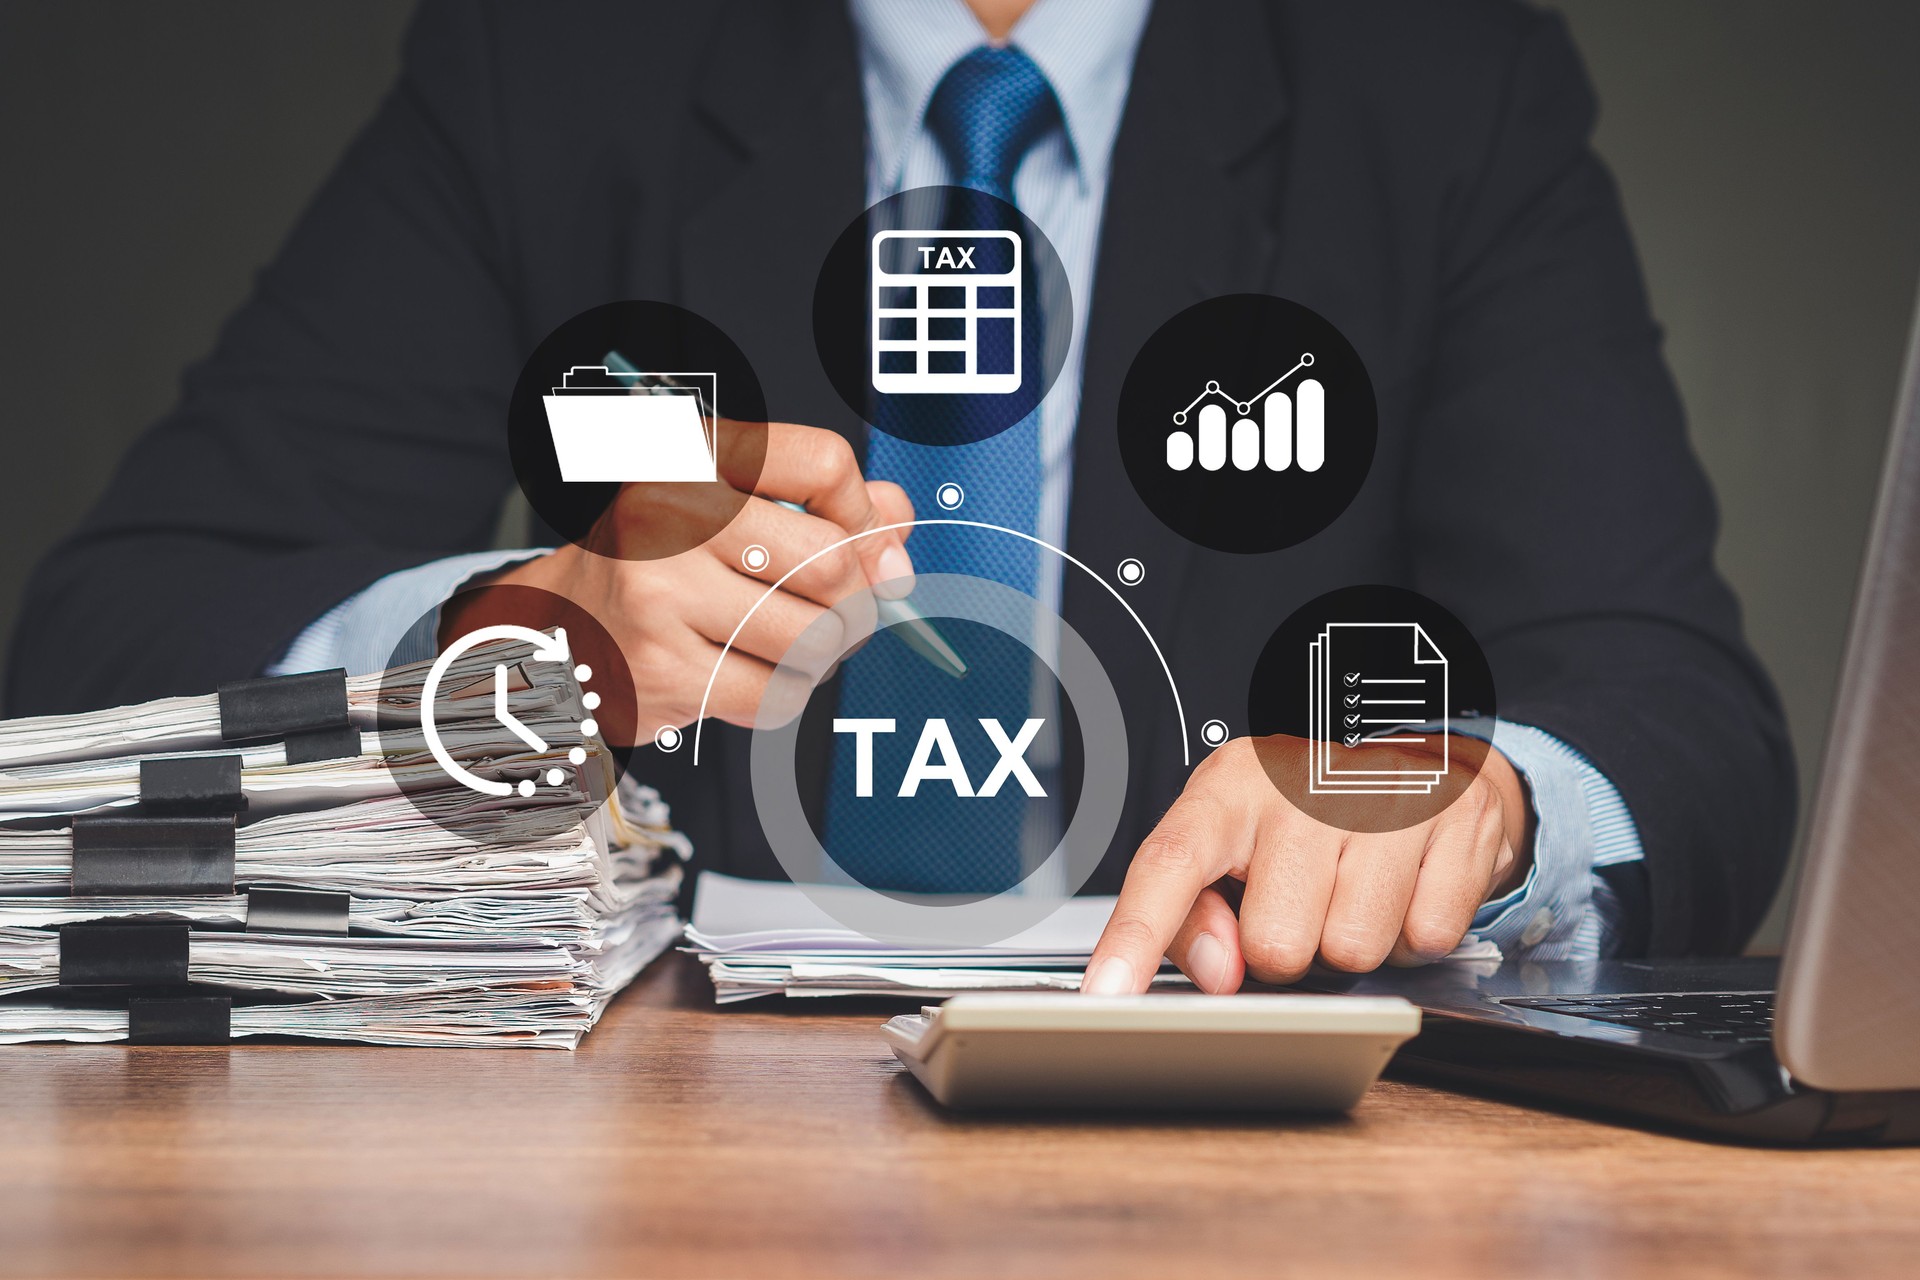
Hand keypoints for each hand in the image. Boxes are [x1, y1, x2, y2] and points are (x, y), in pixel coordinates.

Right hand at [443, 421, 911, 733]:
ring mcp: (661, 595)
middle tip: (835, 607)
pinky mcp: (664, 670)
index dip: (863, 509)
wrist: (561, 629)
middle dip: (854, 597)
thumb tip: (898, 539)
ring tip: (791, 640)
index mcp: (692, 456)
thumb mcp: (728, 505)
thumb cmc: (661, 561)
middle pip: (831, 562)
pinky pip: (777, 693)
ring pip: (813, 637)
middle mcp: (668, 514)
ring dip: (824, 650)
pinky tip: (756, 672)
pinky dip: (787, 691)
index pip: (822, 463)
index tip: (859, 536)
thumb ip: (823, 506)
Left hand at [1082, 735, 1531, 994]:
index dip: (1135, 936)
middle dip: (1290, 949)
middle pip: (1275, 945)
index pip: (1169, 863)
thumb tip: (1216, 973)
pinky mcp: (1456, 818)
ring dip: (1355, 942)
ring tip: (1355, 891)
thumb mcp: (1234, 848)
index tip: (1106, 996)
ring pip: (1353, 951)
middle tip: (1305, 902)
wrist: (1428, 762)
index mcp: (1229, 786)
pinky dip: (1416, 934)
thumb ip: (1197, 914)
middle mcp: (1303, 783)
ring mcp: (1384, 796)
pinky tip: (1405, 887)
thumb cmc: (1310, 819)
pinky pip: (1425, 937)